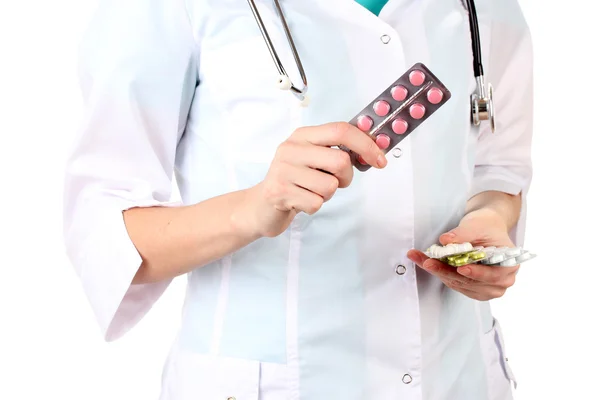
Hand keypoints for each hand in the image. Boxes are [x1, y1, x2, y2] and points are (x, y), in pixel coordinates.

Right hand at [245, 122, 386, 237]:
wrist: (262, 205)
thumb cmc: (296, 181)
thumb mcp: (314, 158)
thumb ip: (337, 151)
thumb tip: (373, 151)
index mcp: (303, 135)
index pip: (341, 130)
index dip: (366, 145)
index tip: (380, 160)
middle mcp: (291, 148)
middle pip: (340, 161)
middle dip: (346, 177)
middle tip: (335, 182)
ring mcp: (283, 169)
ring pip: (330, 185)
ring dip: (327, 194)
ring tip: (311, 191)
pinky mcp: (279, 191)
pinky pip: (316, 202)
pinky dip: (314, 206)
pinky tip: (301, 201)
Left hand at [407, 209, 518, 300]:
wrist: (485, 228)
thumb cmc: (486, 226)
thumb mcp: (476, 225)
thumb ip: (463, 234)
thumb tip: (446, 240)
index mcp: (508, 265)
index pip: (490, 274)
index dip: (475, 273)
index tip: (460, 268)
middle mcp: (501, 281)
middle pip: (470, 281)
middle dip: (446, 271)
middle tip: (427, 262)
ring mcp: (487, 288)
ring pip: (459, 284)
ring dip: (439, 272)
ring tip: (422, 260)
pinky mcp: (473, 289)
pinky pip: (455, 284)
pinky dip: (441, 274)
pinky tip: (428, 264)